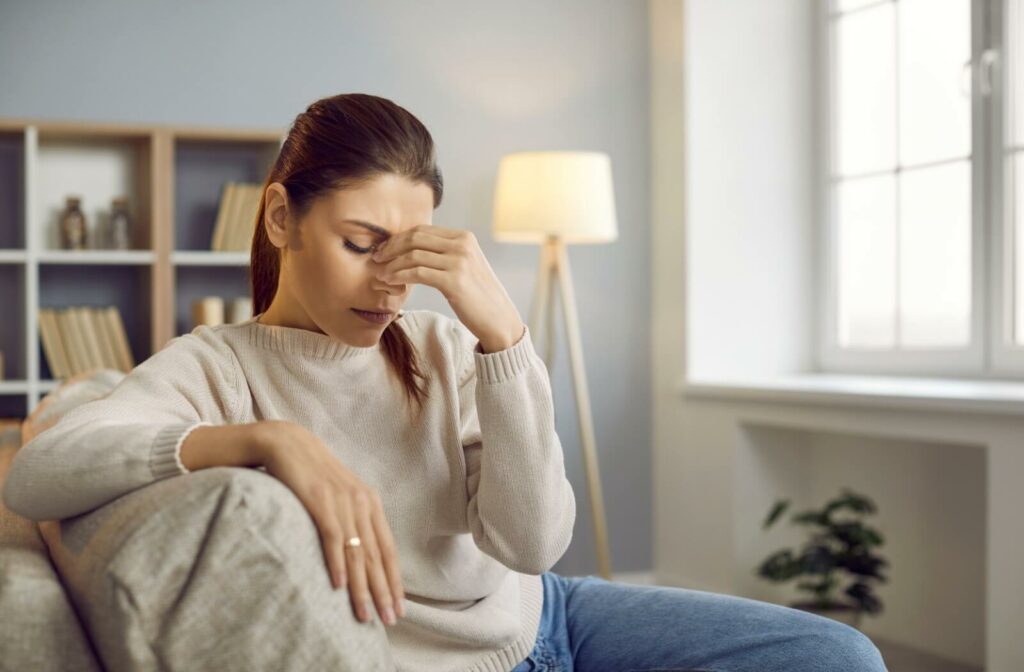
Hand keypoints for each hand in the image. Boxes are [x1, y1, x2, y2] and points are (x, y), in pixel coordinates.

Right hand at [253, 420, 404, 625]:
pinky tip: (339, 585)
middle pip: (376, 555)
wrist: (287, 443)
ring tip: (365, 613)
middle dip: (383, 591)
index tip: (399, 607)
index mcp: (370, 503)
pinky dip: (337, 562)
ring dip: (361, 586)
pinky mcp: (320, 500)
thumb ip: (353, 519)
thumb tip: (361, 553)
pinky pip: (333, 536)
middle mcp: (361, 502)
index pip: (388, 549)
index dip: (394, 579)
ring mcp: (342, 501)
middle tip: (389, 619)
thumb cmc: (312, 473)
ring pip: (357, 551)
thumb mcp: (339, 495)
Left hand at [372, 225, 525, 352]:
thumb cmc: (478, 296)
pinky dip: (399, 276)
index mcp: (464, 237)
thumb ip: (445, 254)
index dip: (399, 238)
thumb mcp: (465, 266)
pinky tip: (390, 282)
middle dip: (391, 247)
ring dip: (392, 264)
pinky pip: (417, 273)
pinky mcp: (454, 281)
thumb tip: (413, 249)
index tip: (384, 249)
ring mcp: (459, 261)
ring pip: (413, 255)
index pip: (423, 230)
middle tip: (376, 258)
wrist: (499, 319)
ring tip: (381, 274)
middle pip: (415, 238)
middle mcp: (462, 245)